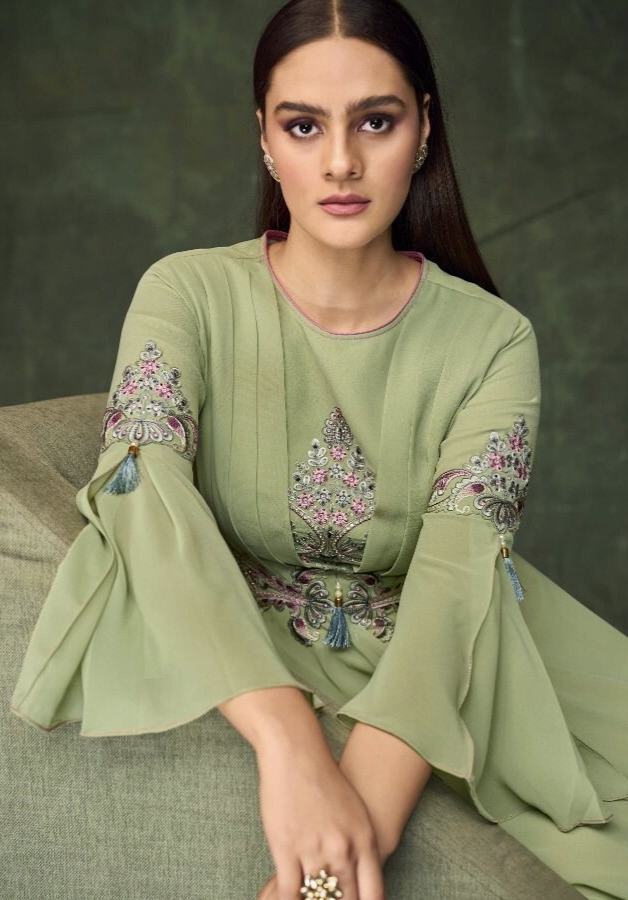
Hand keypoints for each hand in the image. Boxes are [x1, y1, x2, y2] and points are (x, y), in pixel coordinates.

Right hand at [257, 741, 384, 899]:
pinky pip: (288, 893)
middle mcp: (343, 850)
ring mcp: (314, 851)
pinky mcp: (286, 848)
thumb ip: (359, 847)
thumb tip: (358, 876)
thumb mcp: (355, 812)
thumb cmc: (326, 779)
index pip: (373, 895)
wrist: (297, 753)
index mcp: (364, 841)